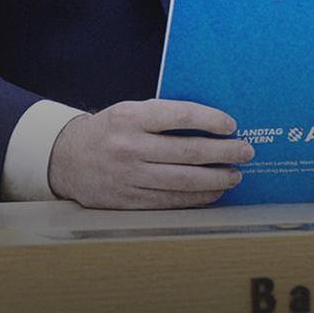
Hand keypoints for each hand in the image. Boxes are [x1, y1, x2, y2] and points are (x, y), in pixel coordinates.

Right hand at [47, 99, 253, 208]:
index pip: (180, 116)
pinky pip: (170, 201)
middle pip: (188, 152)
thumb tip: (211, 123)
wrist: (67, 158)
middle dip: (224, 152)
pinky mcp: (128, 200)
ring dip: (215, 179)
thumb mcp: (129, 111)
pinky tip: (212, 192)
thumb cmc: (110, 130)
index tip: (231, 125)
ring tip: (234, 175)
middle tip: (246, 151)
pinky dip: (196, 198)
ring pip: (183, 181)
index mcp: (131, 117)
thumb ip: (163, 116)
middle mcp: (129, 147)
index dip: (210, 120)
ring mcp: (129, 176)